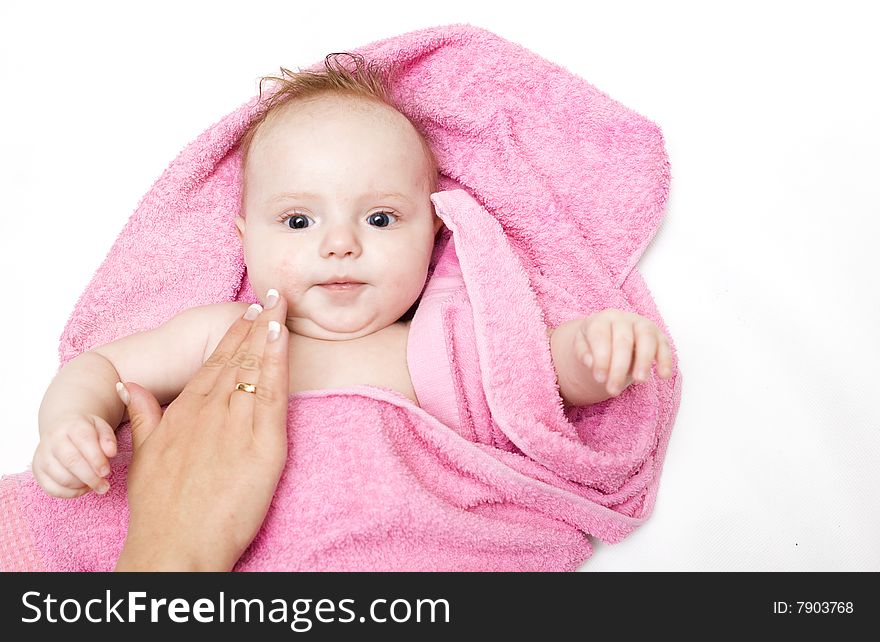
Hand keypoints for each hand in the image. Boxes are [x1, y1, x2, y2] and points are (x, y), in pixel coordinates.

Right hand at [32, 413, 117, 497]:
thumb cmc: (86, 431)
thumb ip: (108, 439)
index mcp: (73, 426)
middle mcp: (54, 439)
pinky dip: (70, 493)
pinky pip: (52, 489)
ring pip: (61, 478)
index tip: (106, 472)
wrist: (63, 429)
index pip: (84, 441)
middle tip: (104, 485)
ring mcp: (42, 455)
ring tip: (95, 484)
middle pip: (71, 461)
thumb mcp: (101, 428)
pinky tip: (82, 488)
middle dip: (91, 477)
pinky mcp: (37, 470)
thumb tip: (111, 453)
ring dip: (82, 486)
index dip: (97, 459)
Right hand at [114, 291, 289, 570]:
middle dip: (256, 325)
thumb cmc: (160, 510)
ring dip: (269, 335)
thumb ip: (143, 416)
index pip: (213, 363)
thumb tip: (131, 386)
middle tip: (272, 296)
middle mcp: (208, 412)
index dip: (233, 336)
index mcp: (183, 413)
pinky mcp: (261, 446)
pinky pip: (272, 395)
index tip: (246, 312)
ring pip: (254, 370)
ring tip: (281, 307)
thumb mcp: (143, 456)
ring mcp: (235, 426)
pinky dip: (278, 364)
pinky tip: (284, 340)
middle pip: (236, 359)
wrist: (175, 547)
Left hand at [575, 308, 673, 396]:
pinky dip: (666, 360)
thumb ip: (583, 353)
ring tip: (639, 381)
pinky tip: (663, 376)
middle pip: (623, 341)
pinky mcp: (659, 336)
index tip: (600, 379)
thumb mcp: (582, 346)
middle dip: (619, 367)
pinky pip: (664, 346)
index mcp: (601, 319)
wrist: (612, 335)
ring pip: (646, 339)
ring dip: (644, 360)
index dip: (601, 358)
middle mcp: (623, 319)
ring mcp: (643, 325)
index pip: (600, 336)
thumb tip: (591, 363)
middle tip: (613, 390)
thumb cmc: (595, 343)